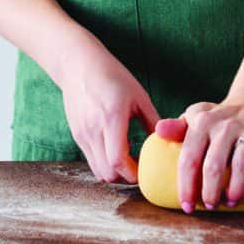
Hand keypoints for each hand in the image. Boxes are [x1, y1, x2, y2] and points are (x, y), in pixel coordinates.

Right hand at [60, 42, 159, 184]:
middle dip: (125, 177)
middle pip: (107, 173)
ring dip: (114, 172)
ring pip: (97, 170)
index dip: (133, 173)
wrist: (79, 65)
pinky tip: (116, 148)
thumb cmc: (112, 76)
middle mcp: (93, 129)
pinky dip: (104, 162)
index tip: (146, 171)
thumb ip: (152, 120)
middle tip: (139, 168)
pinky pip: (91, 160)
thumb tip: (166, 141)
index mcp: (111, 117)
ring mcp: (82, 134)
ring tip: (128, 159)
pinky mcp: (77, 136)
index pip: (118, 160)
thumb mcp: (138, 95)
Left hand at [155, 97, 243, 212]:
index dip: (186, 186)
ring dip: (235, 190)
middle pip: (214, 166)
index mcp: (203, 122)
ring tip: (230, 202)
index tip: (187, 206)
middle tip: (210, 206)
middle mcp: (227, 125)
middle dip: (210, 193)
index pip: (189, 158)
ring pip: (242, 165)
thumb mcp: (197, 118)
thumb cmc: (220, 119)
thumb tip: (158, 130)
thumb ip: (177, 128)